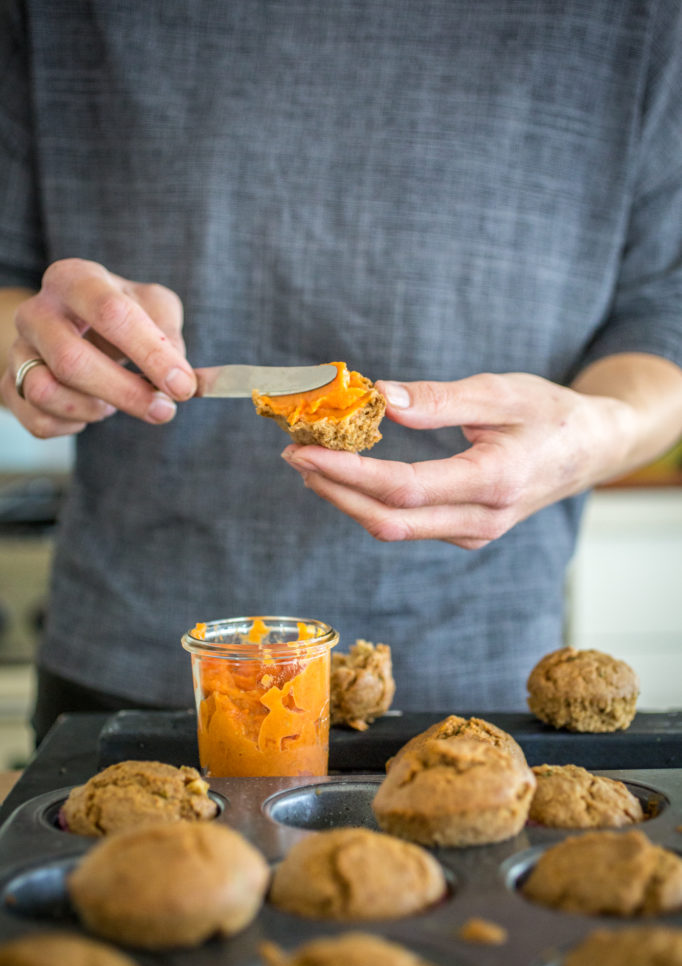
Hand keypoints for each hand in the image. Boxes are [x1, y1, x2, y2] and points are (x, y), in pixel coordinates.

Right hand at [0, 258, 195, 437]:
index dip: (150, 354)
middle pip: (71, 360)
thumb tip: (180, 378)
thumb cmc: (122, 313)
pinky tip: (91, 410)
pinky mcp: (11, 385)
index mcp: (75, 279)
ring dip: (93, 408)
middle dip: (125, 393)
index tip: (183, 386)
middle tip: (164, 411)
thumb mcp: (153, 306)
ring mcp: (19, 349)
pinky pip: (38, 420)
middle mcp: (37, 310)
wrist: (75, 324)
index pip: (111, 313)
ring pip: (46, 392)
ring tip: (114, 401)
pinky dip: (73, 425)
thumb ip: (169, 335)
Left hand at [281, 372, 637, 548]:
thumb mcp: (500, 392)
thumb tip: (378, 398)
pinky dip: (370, 502)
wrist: (591, 451)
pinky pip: (407, 526)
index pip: (404, 488)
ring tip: (310, 462)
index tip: (305, 450)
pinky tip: (346, 476)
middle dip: (334, 491)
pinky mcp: (465, 533)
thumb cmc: (550, 414)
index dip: (348, 473)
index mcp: (493, 482)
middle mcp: (481, 520)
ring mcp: (473, 534)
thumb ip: (438, 400)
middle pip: (389, 520)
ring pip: (394, 529)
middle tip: (294, 455)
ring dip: (346, 499)